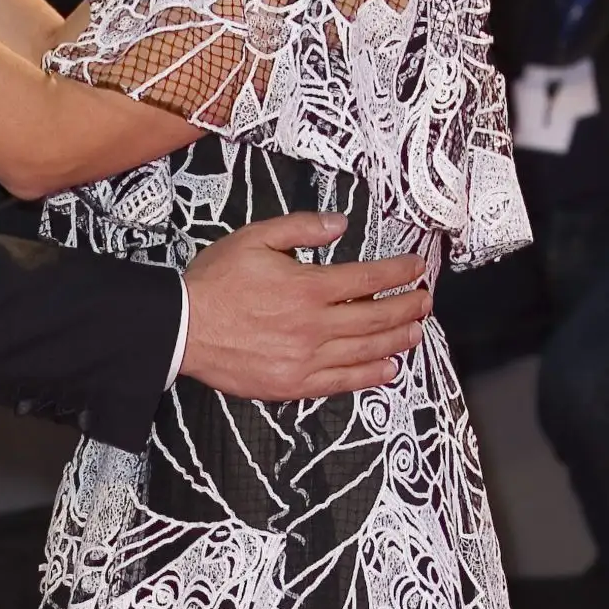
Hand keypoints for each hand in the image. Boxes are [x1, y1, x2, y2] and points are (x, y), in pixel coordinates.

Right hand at [182, 212, 429, 399]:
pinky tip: (389, 370)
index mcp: (308, 287)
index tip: (416, 269)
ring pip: (367, 350)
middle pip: (377, 316)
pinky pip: (343, 382)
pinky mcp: (295, 384)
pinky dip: (371, 376)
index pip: (368, 278)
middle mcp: (315, 325)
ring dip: (398, 339)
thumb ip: (300, 228)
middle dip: (408, 306)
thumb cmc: (215, 283)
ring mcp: (307, 358)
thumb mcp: (255, 238)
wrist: (183, 328)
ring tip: (416, 331)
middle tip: (425, 300)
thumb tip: (339, 224)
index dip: (398, 273)